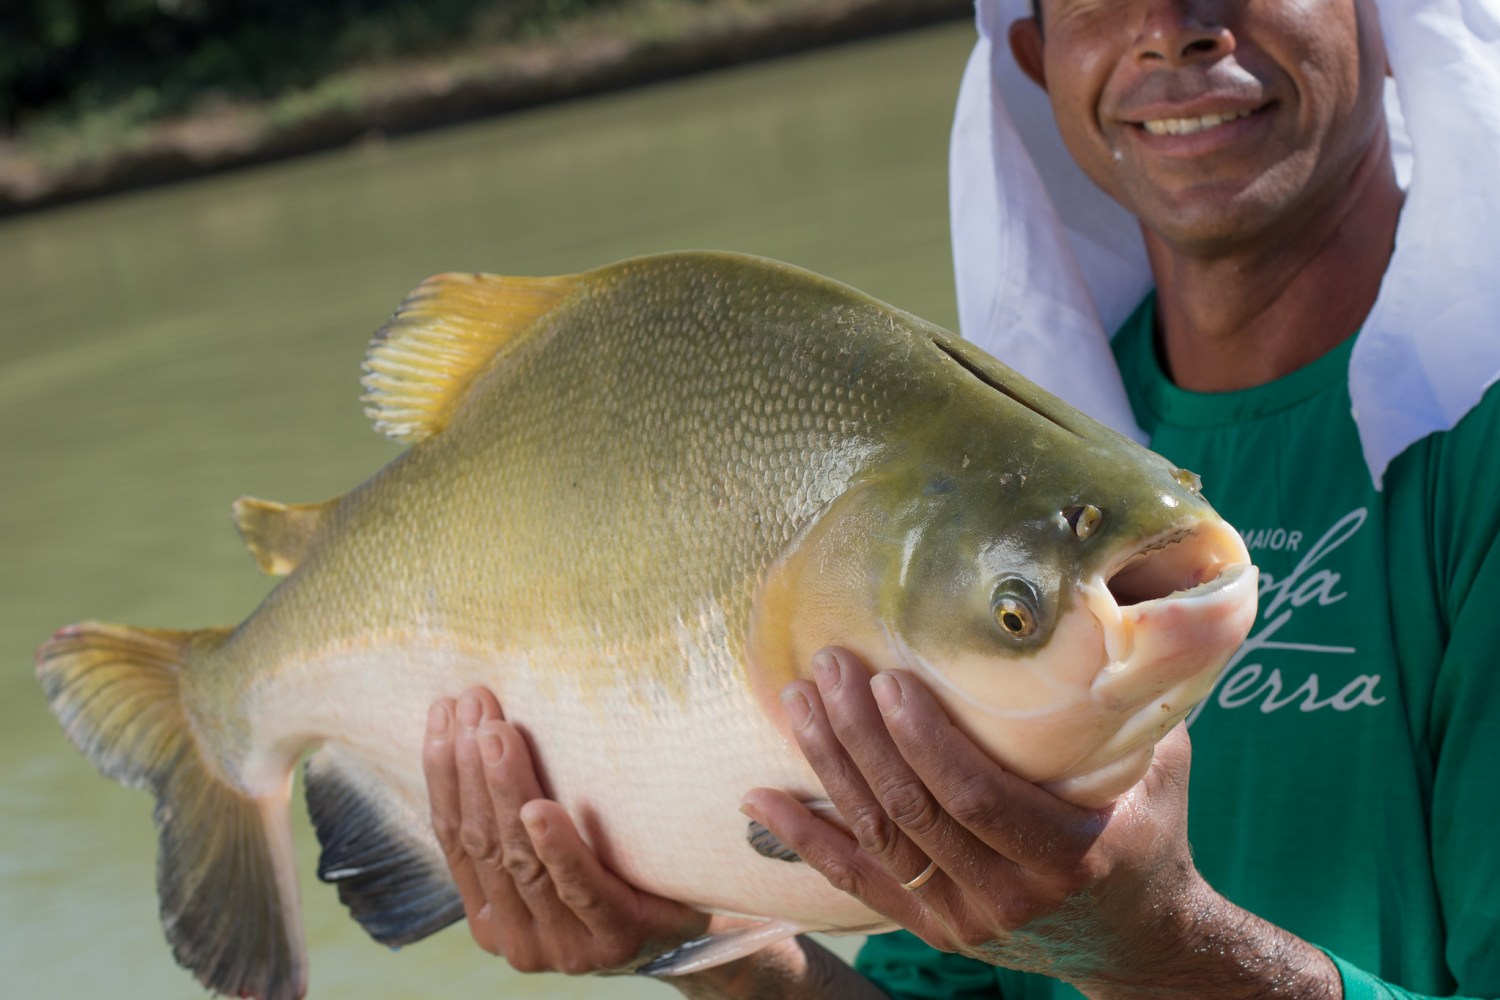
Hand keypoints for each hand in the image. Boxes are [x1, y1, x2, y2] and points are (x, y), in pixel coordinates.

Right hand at [423, 687, 711, 974]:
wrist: (688, 931)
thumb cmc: (614, 876)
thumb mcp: (557, 853)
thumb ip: (518, 821)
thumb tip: (485, 728)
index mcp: (490, 916)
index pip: (455, 837)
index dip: (444, 774)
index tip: (442, 714)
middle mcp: (516, 938)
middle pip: (483, 841)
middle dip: (470, 768)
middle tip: (471, 706)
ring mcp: (563, 945)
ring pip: (521, 859)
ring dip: (504, 790)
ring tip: (497, 735)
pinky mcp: (612, 936)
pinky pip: (579, 888)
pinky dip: (556, 847)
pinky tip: (539, 810)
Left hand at [739, 648, 1213, 992]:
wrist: (1139, 940)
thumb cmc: (1151, 834)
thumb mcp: (1161, 772)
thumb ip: (1132, 705)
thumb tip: (1118, 612)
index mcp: (1064, 854)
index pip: (975, 796)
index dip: (924, 740)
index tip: (888, 679)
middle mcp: (1007, 895)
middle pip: (913, 811)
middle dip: (861, 736)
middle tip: (829, 667)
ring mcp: (963, 919)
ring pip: (878, 839)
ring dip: (830, 768)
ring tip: (797, 702)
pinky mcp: (931, 928)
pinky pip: (857, 881)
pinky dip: (804, 839)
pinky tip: (758, 800)